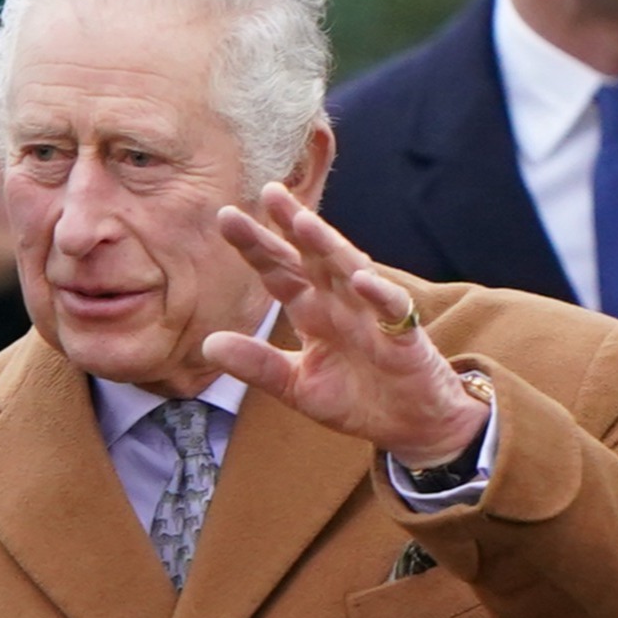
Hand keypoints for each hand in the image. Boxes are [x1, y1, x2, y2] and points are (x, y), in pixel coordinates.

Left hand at [204, 182, 492, 471]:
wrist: (410, 426)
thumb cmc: (356, 399)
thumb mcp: (297, 387)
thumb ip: (258, 366)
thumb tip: (207, 345)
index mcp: (312, 312)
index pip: (280, 272)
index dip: (256, 246)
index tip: (226, 217)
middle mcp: (340, 303)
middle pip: (312, 258)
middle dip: (291, 225)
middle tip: (270, 191)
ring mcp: (373, 316)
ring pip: (350, 271)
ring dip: (329, 247)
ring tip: (304, 222)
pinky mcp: (404, 337)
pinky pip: (392, 310)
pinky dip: (379, 295)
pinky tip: (361, 279)